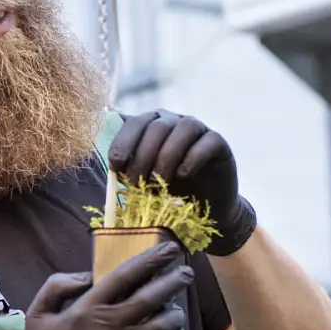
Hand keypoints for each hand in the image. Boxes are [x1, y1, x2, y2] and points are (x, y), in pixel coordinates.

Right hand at [0, 242, 192, 329]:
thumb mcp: (36, 314)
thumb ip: (58, 285)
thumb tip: (88, 275)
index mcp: (87, 307)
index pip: (126, 275)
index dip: (151, 259)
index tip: (169, 249)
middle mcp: (110, 325)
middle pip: (153, 296)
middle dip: (174, 280)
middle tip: (186, 273)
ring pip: (164, 323)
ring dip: (175, 313)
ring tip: (176, 310)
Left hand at [108, 110, 255, 255]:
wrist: (204, 208)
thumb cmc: (168, 191)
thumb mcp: (143, 180)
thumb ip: (128, 169)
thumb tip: (111, 167)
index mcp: (150, 125)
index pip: (134, 123)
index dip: (123, 143)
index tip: (116, 166)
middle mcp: (173, 121)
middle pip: (156, 126)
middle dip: (142, 156)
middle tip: (137, 182)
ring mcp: (198, 129)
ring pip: (182, 129)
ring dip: (166, 157)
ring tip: (160, 182)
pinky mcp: (218, 142)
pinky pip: (207, 141)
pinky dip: (192, 158)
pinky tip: (183, 175)